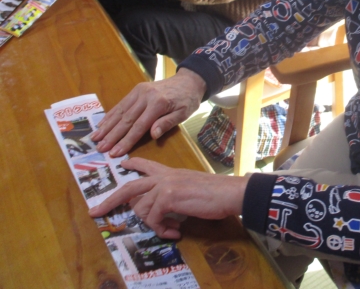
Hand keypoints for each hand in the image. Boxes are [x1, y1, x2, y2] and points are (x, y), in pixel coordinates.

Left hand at [88, 158, 248, 238]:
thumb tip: (163, 212)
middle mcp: (164, 177)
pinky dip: (162, 229)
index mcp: (171, 173)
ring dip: (153, 225)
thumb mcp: (190, 190)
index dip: (133, 164)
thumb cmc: (216, 194)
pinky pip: (154, 218)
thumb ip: (175, 196)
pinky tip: (176, 231)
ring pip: (142, 209)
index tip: (122, 163)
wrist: (229, 193)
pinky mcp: (168, 197)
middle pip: (129, 187)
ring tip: (170, 230)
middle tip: (95, 211)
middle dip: (109, 200)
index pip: (147, 165)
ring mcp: (165, 185)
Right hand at [91, 68, 206, 156]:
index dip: (126, 140)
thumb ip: (167, 123)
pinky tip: (102, 124)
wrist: (188, 81)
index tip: (114, 153)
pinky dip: (111, 114)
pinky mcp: (136, 89)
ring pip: (120, 111)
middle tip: (100, 149)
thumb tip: (153, 135)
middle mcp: (146, 96)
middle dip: (112, 136)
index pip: (139, 126)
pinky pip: (122, 103)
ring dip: (107, 126)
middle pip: (126, 119)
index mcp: (158, 103)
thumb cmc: (187, 100)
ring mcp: (139, 91)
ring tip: (95, 138)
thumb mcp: (183, 113)